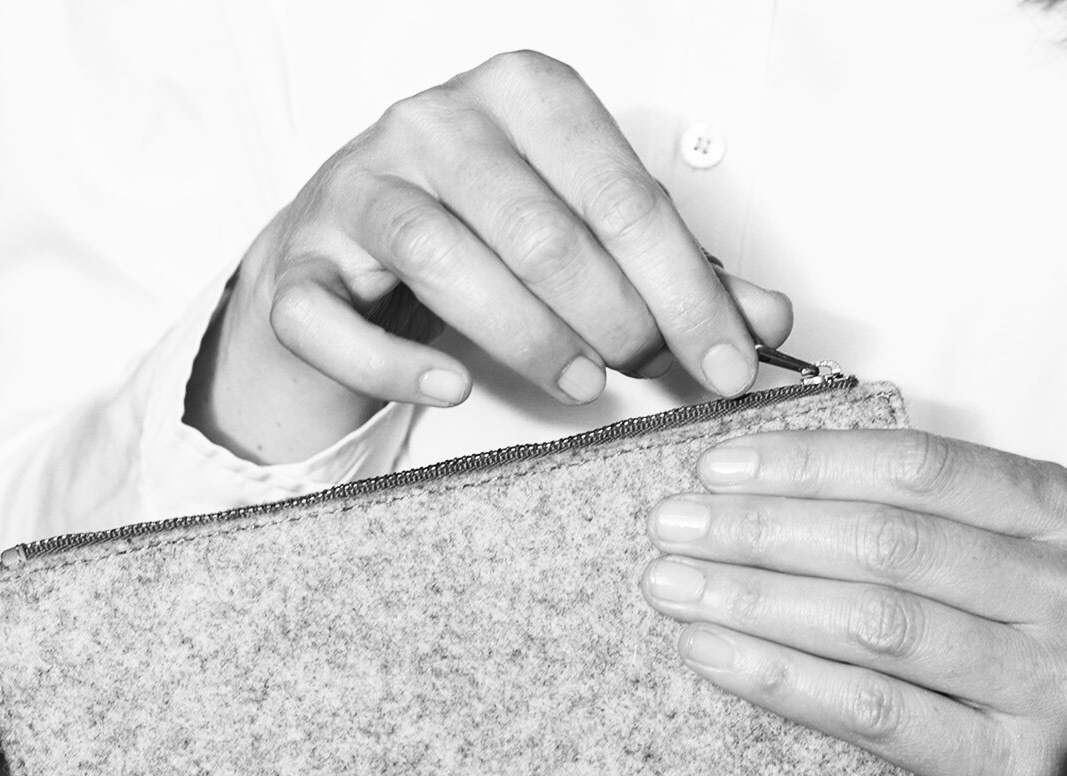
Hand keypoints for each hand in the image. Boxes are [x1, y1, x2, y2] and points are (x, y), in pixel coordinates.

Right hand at [185, 50, 792, 462]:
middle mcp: (434, 123)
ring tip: (578, 385)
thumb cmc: (479, 234)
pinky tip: (451, 386)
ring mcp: (356, 187)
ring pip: (438, 254)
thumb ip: (675, 273)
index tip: (727, 363)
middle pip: (537, 225)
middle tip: (646, 371)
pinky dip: (393, 361)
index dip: (685, 289)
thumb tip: (768, 322)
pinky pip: (331, 313)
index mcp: (523, 97)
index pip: (621, 193)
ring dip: (523, 334)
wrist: (342, 254)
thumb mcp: (588, 237)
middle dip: (610, 313)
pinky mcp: (298, 261)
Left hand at [639, 428, 1066, 775]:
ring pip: (874, 623)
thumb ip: (924, 515)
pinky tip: (711, 653)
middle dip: (761, 529)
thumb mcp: (1012, 563)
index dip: (807, 462)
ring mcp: (1056, 686)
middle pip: (888, 542)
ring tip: (671, 586)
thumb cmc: (1031, 656)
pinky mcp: (1017, 770)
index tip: (716, 467)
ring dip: (754, 598)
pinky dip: (779, 676)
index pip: (920, 466)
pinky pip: (872, 711)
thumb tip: (757, 478)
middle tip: (670, 527)